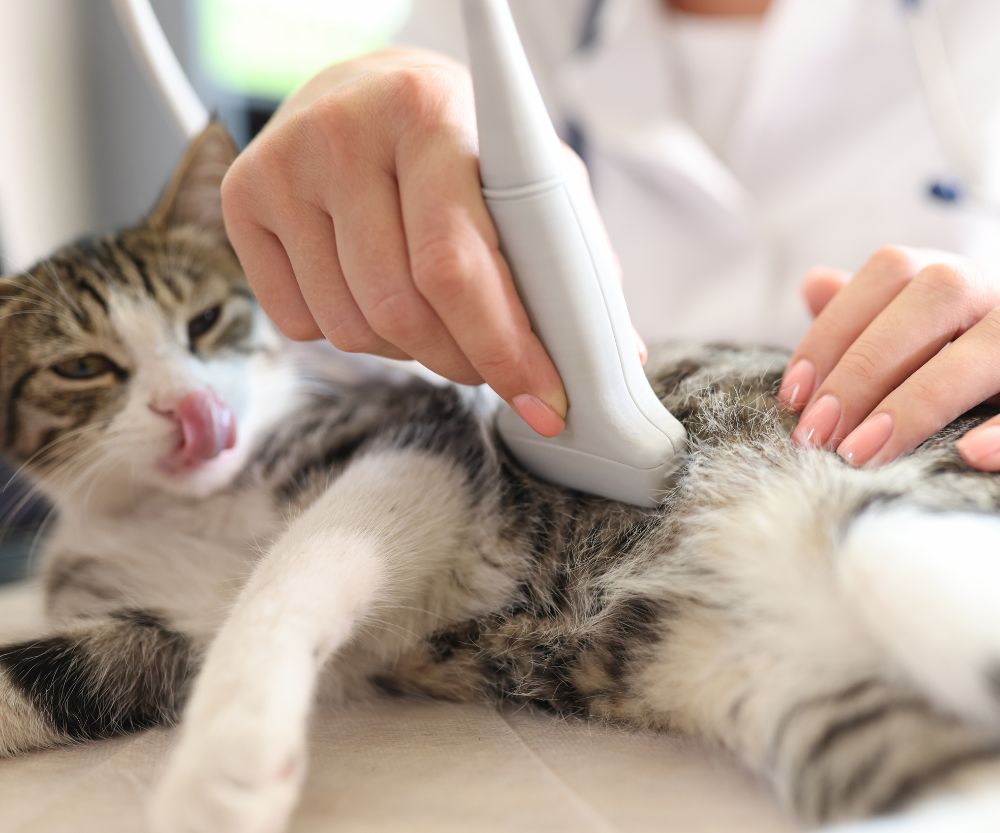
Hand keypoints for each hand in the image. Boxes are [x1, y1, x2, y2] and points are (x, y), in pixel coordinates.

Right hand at [220, 48, 567, 435]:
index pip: (454, 262)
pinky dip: (351, 333)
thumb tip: (615, 358)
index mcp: (431, 116)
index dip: (503, 348)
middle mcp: (344, 133)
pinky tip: (371, 291)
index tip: (544, 402)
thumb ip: (567, 260)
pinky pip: (301, 323)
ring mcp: (283, 167)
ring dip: (408, 350)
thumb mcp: (529, 178)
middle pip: (400, 309)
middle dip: (461, 362)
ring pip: (352, 327)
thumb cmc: (462, 145)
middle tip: (490, 366)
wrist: (366, 94)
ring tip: (432, 314)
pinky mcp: (242, 200)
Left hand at [779, 246, 999, 468]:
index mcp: (954, 275)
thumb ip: (865, 317)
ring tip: (861, 453)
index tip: (793, 395)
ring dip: (920, 401)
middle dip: (864, 369)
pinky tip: (967, 455)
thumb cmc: (954, 363)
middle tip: (817, 435)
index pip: (891, 270)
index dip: (834, 328)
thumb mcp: (912, 336)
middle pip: (936, 298)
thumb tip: (814, 283)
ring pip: (991, 346)